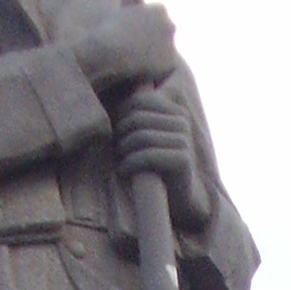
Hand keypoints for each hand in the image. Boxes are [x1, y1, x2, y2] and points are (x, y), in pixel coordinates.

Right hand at [69, 0, 177, 96]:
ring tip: (136, 66)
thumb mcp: (120, 10)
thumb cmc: (108, 31)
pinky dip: (154, 76)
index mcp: (159, 9)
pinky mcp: (170, 65)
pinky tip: (140, 76)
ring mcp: (171, 45)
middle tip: (135, 54)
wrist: (109, 52)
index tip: (133, 40)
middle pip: (166, 37)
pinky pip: (163, 73)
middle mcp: (169, 25)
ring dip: (155, 60)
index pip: (160, 22)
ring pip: (166, 55)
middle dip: (155, 45)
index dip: (146, 32)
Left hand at [114, 87, 212, 231]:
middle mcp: (182, 122)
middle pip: (138, 118)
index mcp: (174, 110)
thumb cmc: (156, 165)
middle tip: (116, 150)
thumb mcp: (148, 135)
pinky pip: (148, 155)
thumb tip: (106, 92)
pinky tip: (124, 171)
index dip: (121, 115)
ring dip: (124, 150)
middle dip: (121, 134)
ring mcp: (184, 140)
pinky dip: (130, 163)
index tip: (116, 134)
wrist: (179, 197)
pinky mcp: (182, 160)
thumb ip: (138, 116)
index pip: (140, 100)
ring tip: (121, 160)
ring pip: (141, 136)